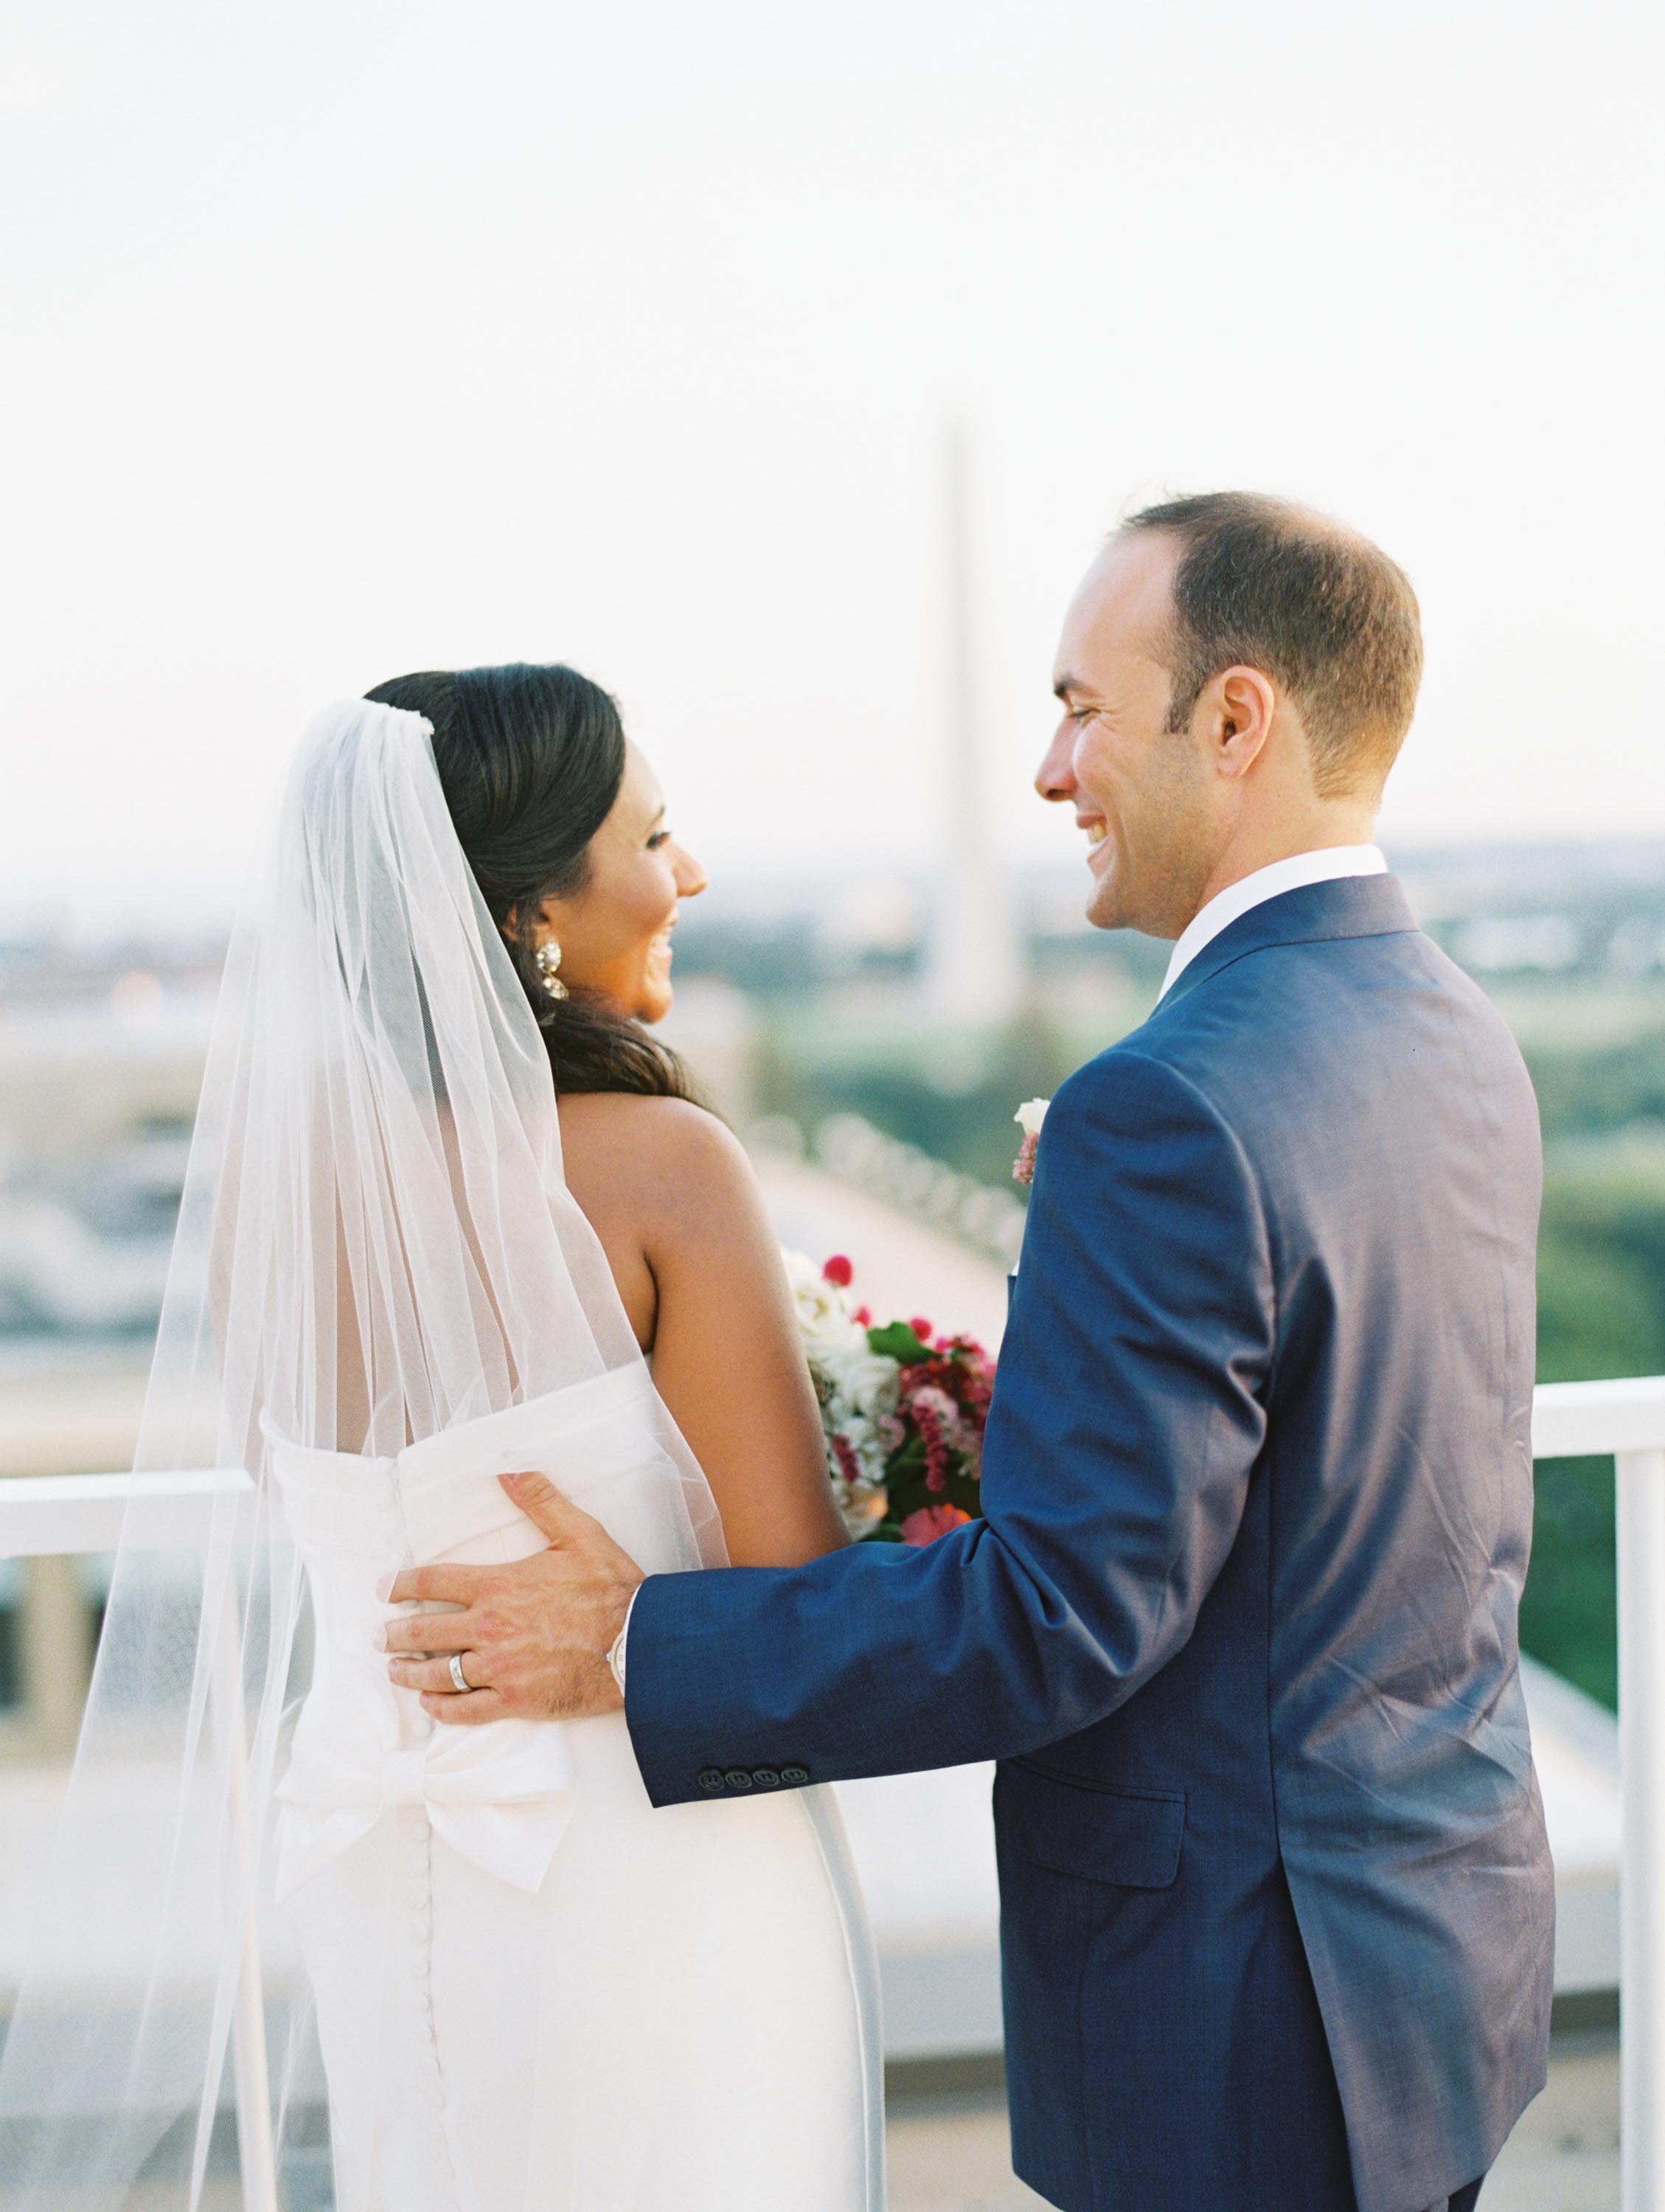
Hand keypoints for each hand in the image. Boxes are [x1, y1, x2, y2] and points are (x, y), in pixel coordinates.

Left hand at [382, 1471, 643, 1723]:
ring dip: (409, 1673)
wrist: (639, 1643)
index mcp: (499, 1585)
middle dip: (396, 1634)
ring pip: (438, 1674)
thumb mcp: (578, 1533)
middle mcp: (490, 1627)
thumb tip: (508, 1468)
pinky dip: (441, 1709)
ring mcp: (500, 1668)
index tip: (384, 1589)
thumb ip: (540, 1500)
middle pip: (425, 1632)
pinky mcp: (514, 1701)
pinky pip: (464, 1710)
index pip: (434, 1582)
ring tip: (394, 1670)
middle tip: (380, 1637)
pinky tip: (431, 1705)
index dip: (402, 1585)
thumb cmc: (611, 1588)